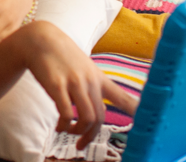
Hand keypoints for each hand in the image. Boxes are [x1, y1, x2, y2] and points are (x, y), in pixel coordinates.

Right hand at [17, 21, 138, 148]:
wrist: (42, 40)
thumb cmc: (63, 56)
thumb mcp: (84, 69)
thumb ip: (93, 88)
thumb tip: (101, 110)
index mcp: (99, 78)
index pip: (121, 96)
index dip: (133, 110)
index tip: (143, 120)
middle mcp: (90, 81)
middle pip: (99, 116)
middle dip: (91, 135)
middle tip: (81, 145)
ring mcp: (74, 83)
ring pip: (87, 118)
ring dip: (78, 132)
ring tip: (69, 131)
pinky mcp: (57, 86)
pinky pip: (66, 114)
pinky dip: (64, 125)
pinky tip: (59, 126)